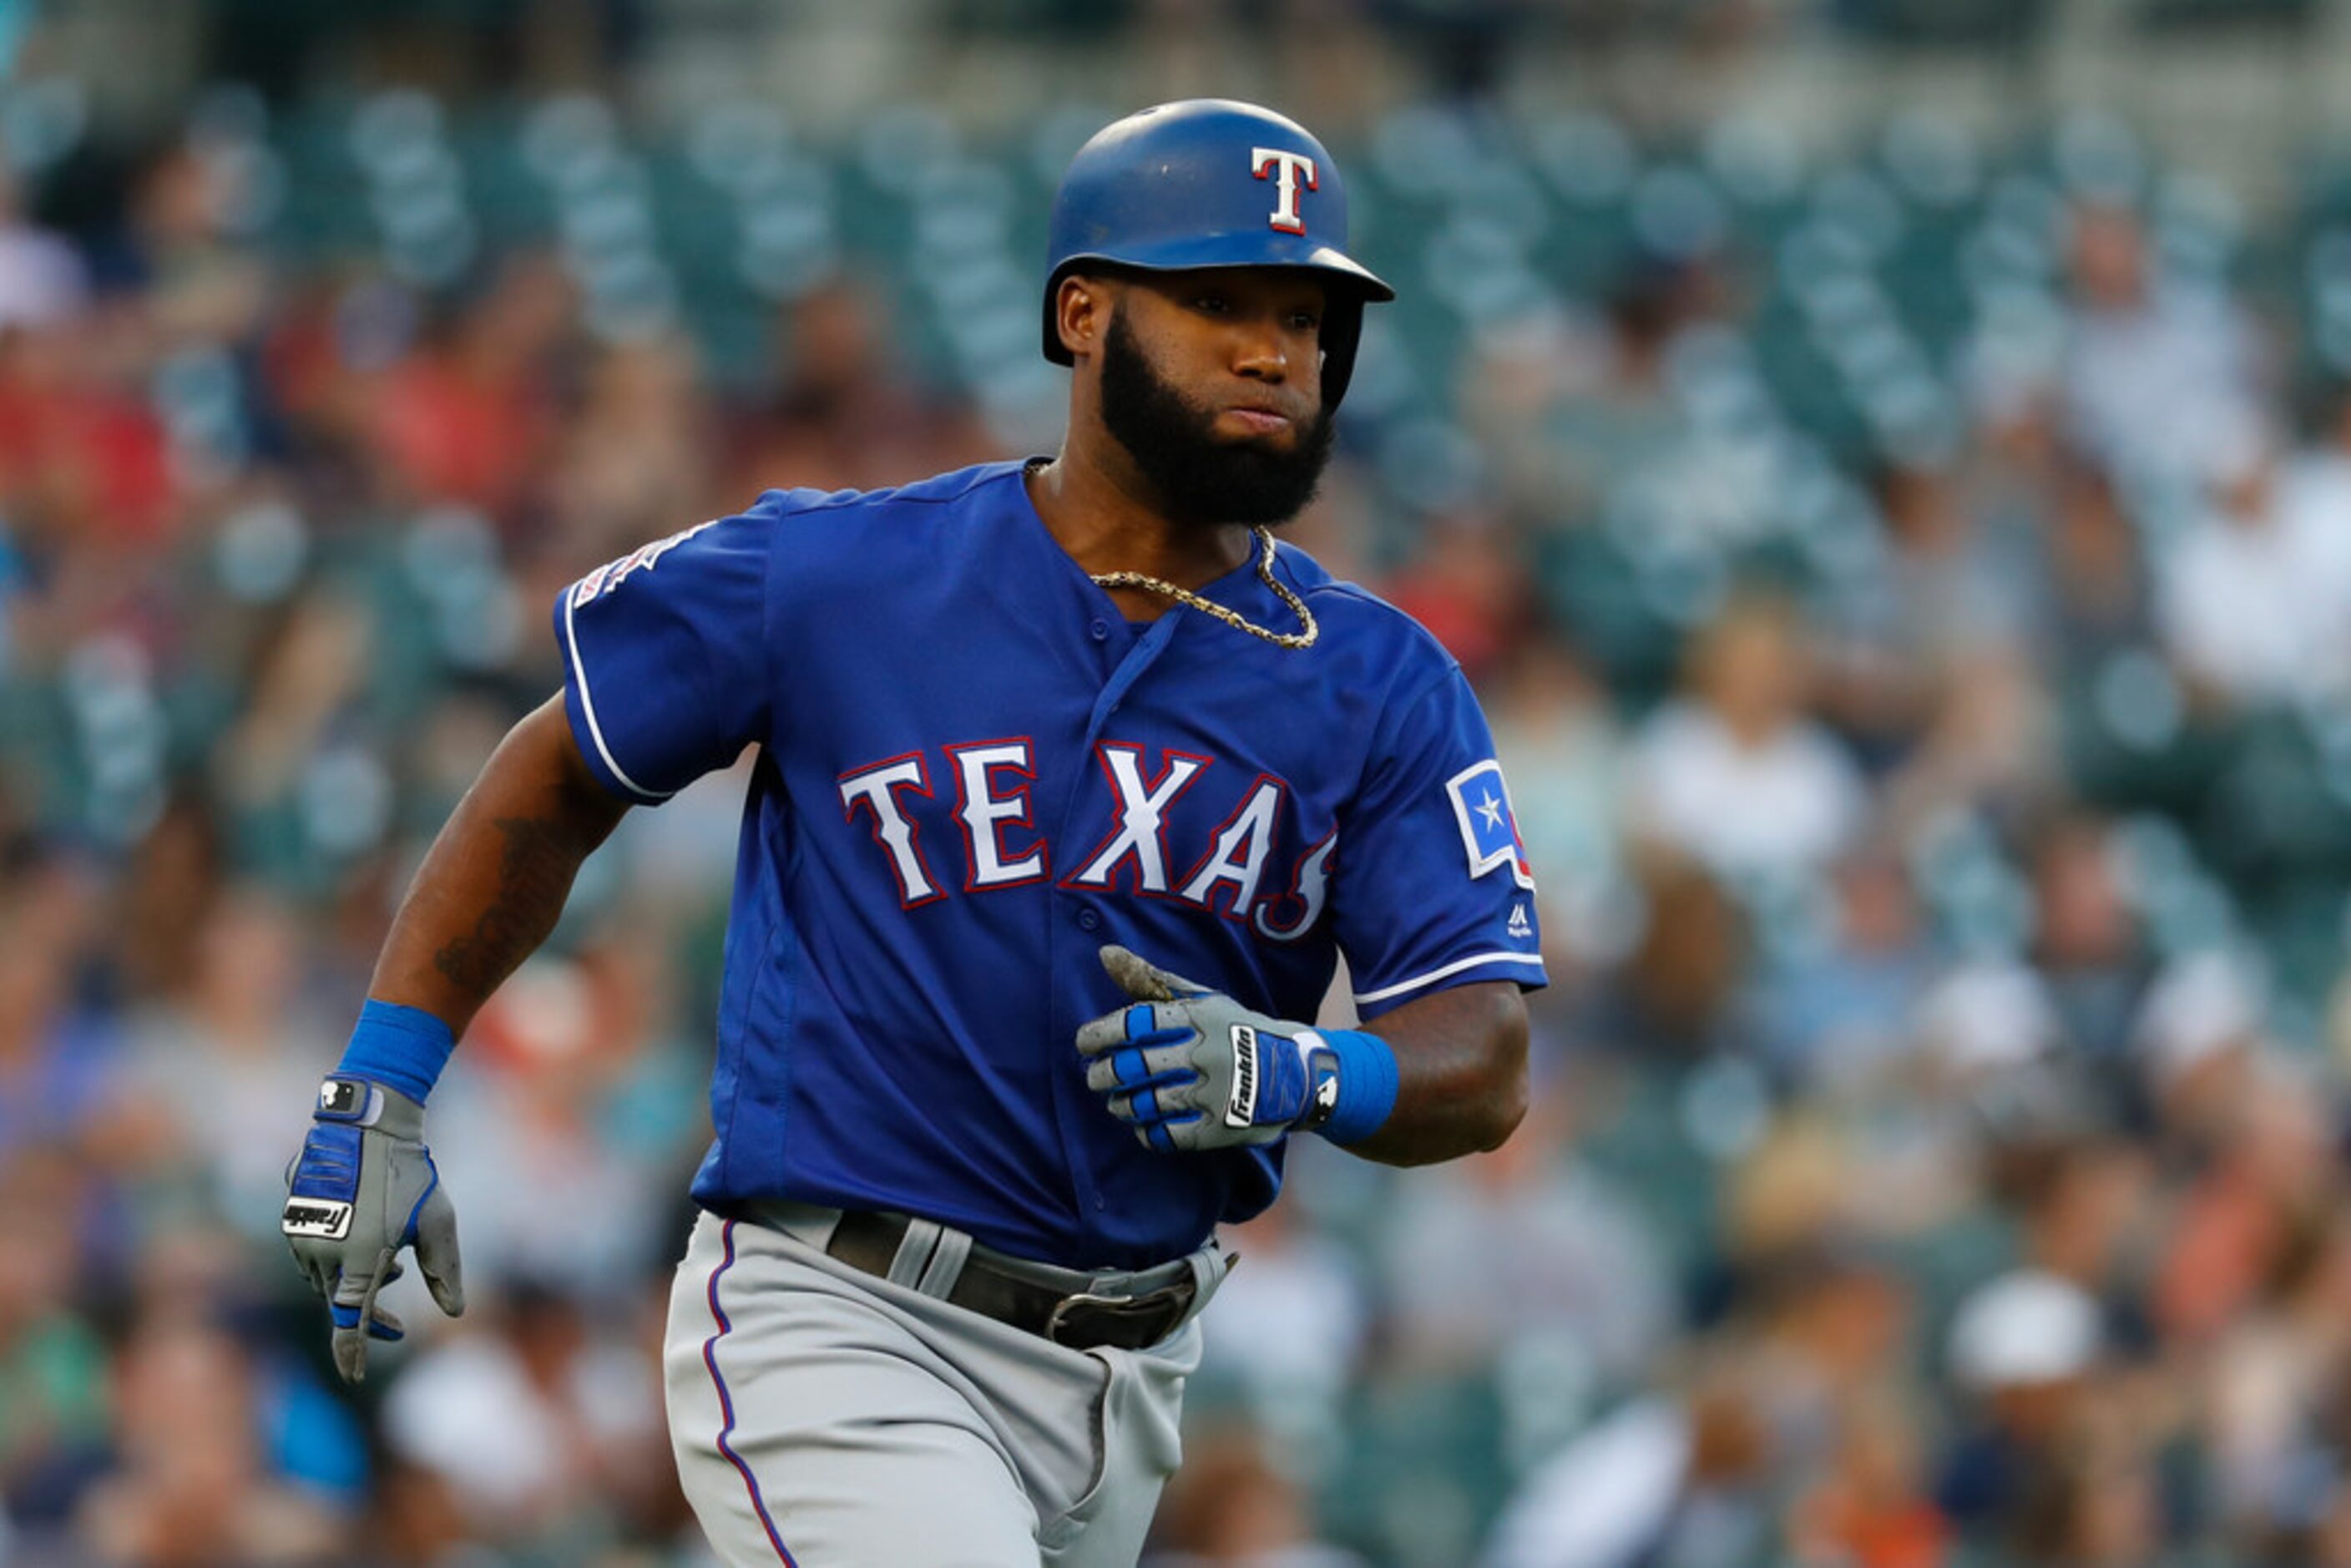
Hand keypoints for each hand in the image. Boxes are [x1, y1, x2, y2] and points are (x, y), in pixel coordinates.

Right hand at [281, 1076, 463, 1381]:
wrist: (367, 1124)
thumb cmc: (409, 1174)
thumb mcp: (438, 1223)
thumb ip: (446, 1272)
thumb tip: (456, 1312)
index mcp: (360, 1260)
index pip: (349, 1322)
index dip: (351, 1352)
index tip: (353, 1376)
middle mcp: (323, 1253)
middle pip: (339, 1302)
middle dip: (368, 1313)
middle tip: (397, 1322)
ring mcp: (302, 1234)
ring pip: (325, 1279)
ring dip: (354, 1283)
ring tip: (393, 1264)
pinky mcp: (292, 1217)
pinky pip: (311, 1254)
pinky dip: (337, 1260)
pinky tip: (366, 1240)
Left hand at [1075, 946, 1339, 1152]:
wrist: (1299, 1074)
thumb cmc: (1238, 1031)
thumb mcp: (1204, 1000)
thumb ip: (1153, 981)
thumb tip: (1104, 953)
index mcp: (1200, 1018)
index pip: (1136, 1022)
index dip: (1100, 1033)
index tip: (1083, 1043)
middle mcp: (1206, 1053)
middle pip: (1133, 1066)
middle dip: (1102, 1074)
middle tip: (1094, 1077)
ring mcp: (1214, 1093)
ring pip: (1145, 1104)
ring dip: (1120, 1105)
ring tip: (1116, 1102)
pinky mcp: (1220, 1128)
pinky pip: (1167, 1136)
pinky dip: (1146, 1133)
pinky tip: (1143, 1125)